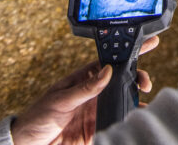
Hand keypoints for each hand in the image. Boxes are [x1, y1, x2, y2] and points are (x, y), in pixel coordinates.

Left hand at [10, 36, 158, 144]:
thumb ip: (85, 87)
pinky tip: (134, 117)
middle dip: (138, 76)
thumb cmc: (38, 115)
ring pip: (122, 99)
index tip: (147, 43)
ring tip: (144, 98)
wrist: (29, 144)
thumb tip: (106, 71)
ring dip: (135, 98)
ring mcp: (96, 110)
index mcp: (85, 77)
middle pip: (122, 79)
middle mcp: (94, 92)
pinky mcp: (96, 128)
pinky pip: (116, 121)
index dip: (129, 50)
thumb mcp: (60, 98)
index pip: (110, 60)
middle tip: (146, 81)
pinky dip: (127, 118)